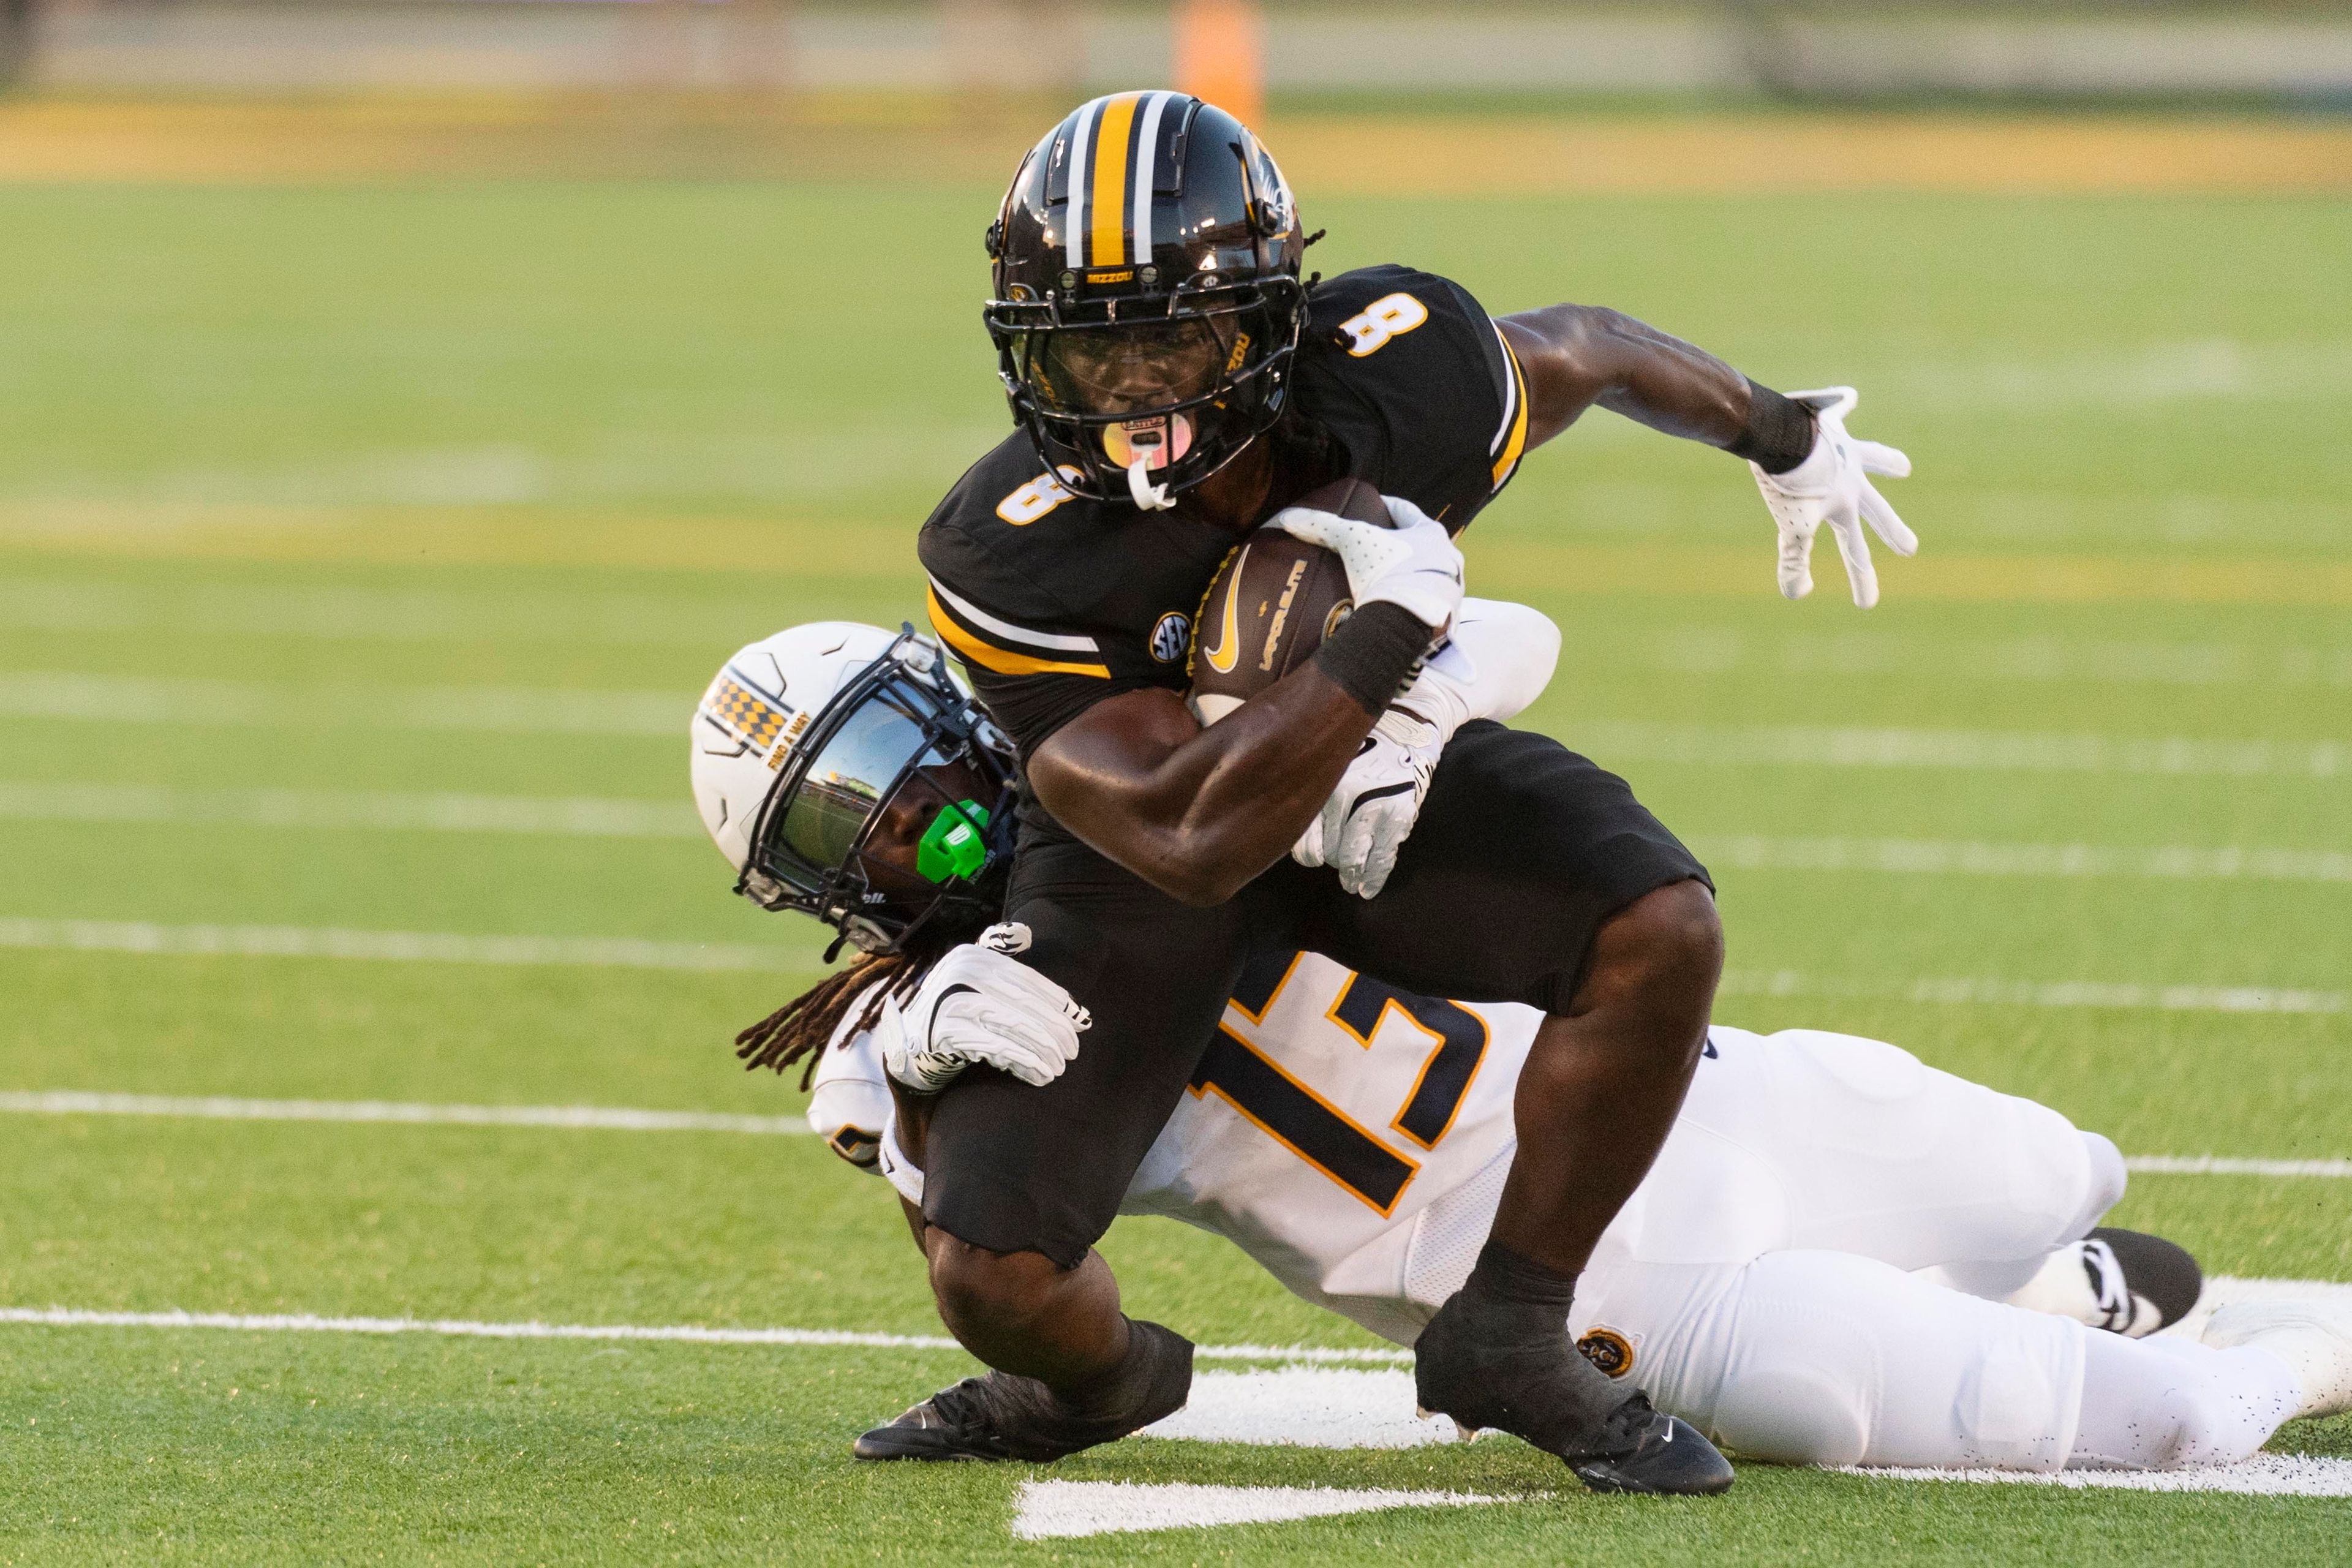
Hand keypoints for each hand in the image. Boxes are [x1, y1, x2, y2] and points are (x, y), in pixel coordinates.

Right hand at [880, 924, 1090, 1091]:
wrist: (910, 1048)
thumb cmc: (953, 1012)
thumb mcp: (972, 976)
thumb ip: (999, 954)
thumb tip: (1026, 932)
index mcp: (973, 956)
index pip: (1025, 979)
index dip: (1057, 1001)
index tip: (1081, 1020)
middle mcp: (960, 973)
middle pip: (1023, 1004)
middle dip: (1055, 1029)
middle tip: (1074, 1050)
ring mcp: (951, 1002)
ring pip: (1014, 1026)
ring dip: (1043, 1049)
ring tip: (1059, 1066)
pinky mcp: (945, 1032)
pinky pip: (997, 1047)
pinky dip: (1023, 1061)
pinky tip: (1040, 1073)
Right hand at [1272, 493, 1463, 629]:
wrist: (1405, 623)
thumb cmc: (1383, 573)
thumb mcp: (1350, 542)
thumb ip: (1322, 526)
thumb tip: (1289, 516)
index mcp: (1431, 533)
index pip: (1404, 510)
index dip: (1385, 505)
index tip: (1372, 504)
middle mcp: (1449, 558)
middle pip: (1420, 543)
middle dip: (1399, 543)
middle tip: (1375, 547)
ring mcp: (1452, 589)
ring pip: (1427, 574)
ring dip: (1409, 575)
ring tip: (1385, 582)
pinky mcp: (1447, 618)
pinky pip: (1428, 605)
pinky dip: (1413, 603)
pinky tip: (1397, 610)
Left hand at [1292, 704, 1444, 897]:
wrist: (1410, 718)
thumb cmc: (1361, 739)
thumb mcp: (1327, 757)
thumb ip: (1309, 787)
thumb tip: (1291, 829)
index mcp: (1318, 780)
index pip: (1299, 835)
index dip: (1304, 851)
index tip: (1311, 854)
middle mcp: (1342, 795)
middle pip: (1324, 851)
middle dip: (1328, 857)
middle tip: (1333, 857)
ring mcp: (1372, 807)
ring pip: (1350, 859)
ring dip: (1349, 872)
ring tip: (1350, 881)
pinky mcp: (1399, 815)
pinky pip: (1382, 858)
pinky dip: (1373, 878)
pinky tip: (1367, 889)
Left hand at [1748, 387, 1915, 608]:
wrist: (1785, 436)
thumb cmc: (1790, 484)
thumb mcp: (1792, 528)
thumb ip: (1794, 562)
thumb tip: (1797, 596)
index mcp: (1844, 507)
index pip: (1855, 552)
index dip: (1861, 580)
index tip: (1867, 605)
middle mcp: (1851, 479)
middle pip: (1876, 511)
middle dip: (1892, 532)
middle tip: (1910, 549)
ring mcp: (1842, 450)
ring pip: (1871, 457)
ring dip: (1885, 461)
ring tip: (1902, 468)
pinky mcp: (1826, 422)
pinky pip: (1836, 409)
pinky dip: (1840, 403)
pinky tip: (1847, 397)